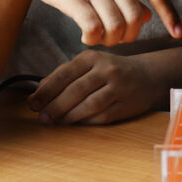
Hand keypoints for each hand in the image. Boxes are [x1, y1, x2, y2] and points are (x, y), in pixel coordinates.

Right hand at [8, 0, 181, 45]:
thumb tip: (149, 16)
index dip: (171, 14)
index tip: (179, 33)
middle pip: (136, 16)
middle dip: (131, 35)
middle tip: (119, 38)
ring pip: (116, 25)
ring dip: (112, 40)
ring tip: (102, 37)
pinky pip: (93, 28)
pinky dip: (94, 39)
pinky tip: (87, 37)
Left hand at [28, 49, 158, 123]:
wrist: (148, 76)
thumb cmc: (111, 71)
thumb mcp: (89, 65)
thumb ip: (64, 75)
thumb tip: (38, 92)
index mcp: (93, 57)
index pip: (65, 74)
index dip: (46, 90)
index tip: (33, 103)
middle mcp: (107, 70)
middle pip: (76, 90)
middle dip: (55, 106)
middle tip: (42, 117)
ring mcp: (119, 87)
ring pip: (89, 105)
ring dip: (69, 116)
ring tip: (55, 122)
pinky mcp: (126, 105)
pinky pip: (102, 116)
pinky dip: (86, 122)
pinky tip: (75, 124)